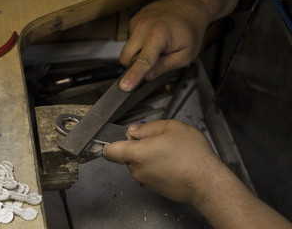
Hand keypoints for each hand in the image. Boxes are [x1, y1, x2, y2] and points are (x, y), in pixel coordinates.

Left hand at [103, 120, 223, 204]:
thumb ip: (146, 127)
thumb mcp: (170, 127)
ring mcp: (145, 181)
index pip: (109, 151)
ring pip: (139, 163)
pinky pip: (149, 173)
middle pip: (127, 155)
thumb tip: (134, 131)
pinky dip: (157, 167)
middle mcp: (137, 170)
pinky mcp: (155, 188)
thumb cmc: (191, 155)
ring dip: (150, 156)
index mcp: (136, 154)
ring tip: (170, 152)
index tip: (122, 138)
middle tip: (159, 140)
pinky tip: (173, 162)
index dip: (112, 142)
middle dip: (139, 146)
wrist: (206, 182)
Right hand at [118, 0, 209, 91]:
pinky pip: (131, 41)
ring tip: (157, 46)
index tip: (125, 86)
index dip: (133, 76)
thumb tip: (148, 76)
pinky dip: (140, 44)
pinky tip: (153, 38)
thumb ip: (165, 67)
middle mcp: (143, 27)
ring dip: (139, 54)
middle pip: (126, 58)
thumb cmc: (189, 29)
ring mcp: (136, 23)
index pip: (142, 61)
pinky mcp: (133, 21)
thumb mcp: (185, 55)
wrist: (188, 6)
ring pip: (127, 50)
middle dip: (136, 65)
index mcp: (158, 35)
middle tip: (155, 60)